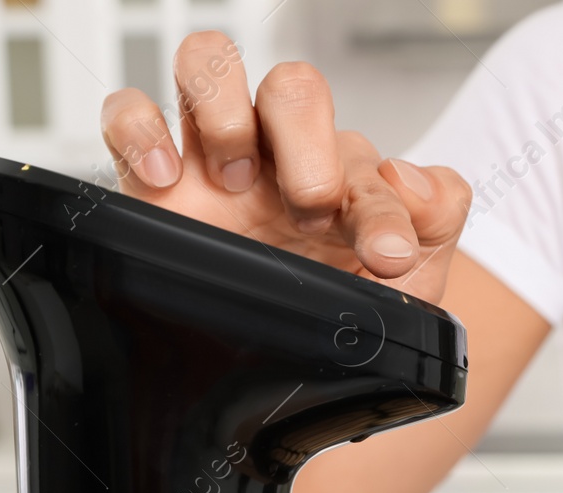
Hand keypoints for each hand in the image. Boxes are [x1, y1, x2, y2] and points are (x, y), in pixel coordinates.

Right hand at [98, 31, 470, 304]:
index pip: (369, 156)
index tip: (389, 254)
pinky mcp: (151, 179)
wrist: (275, 359)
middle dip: (307, 147)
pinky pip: (126, 112)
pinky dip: (137, 129)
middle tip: (310, 213)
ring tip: (235, 179)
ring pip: (208, 64)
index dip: (384, 203)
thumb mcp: (406, 280)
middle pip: (292, 87)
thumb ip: (436, 220)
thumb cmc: (331, 301)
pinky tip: (163, 178)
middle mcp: (279, 155)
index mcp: (343, 175)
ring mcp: (213, 158)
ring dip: (225, 113)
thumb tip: (411, 177)